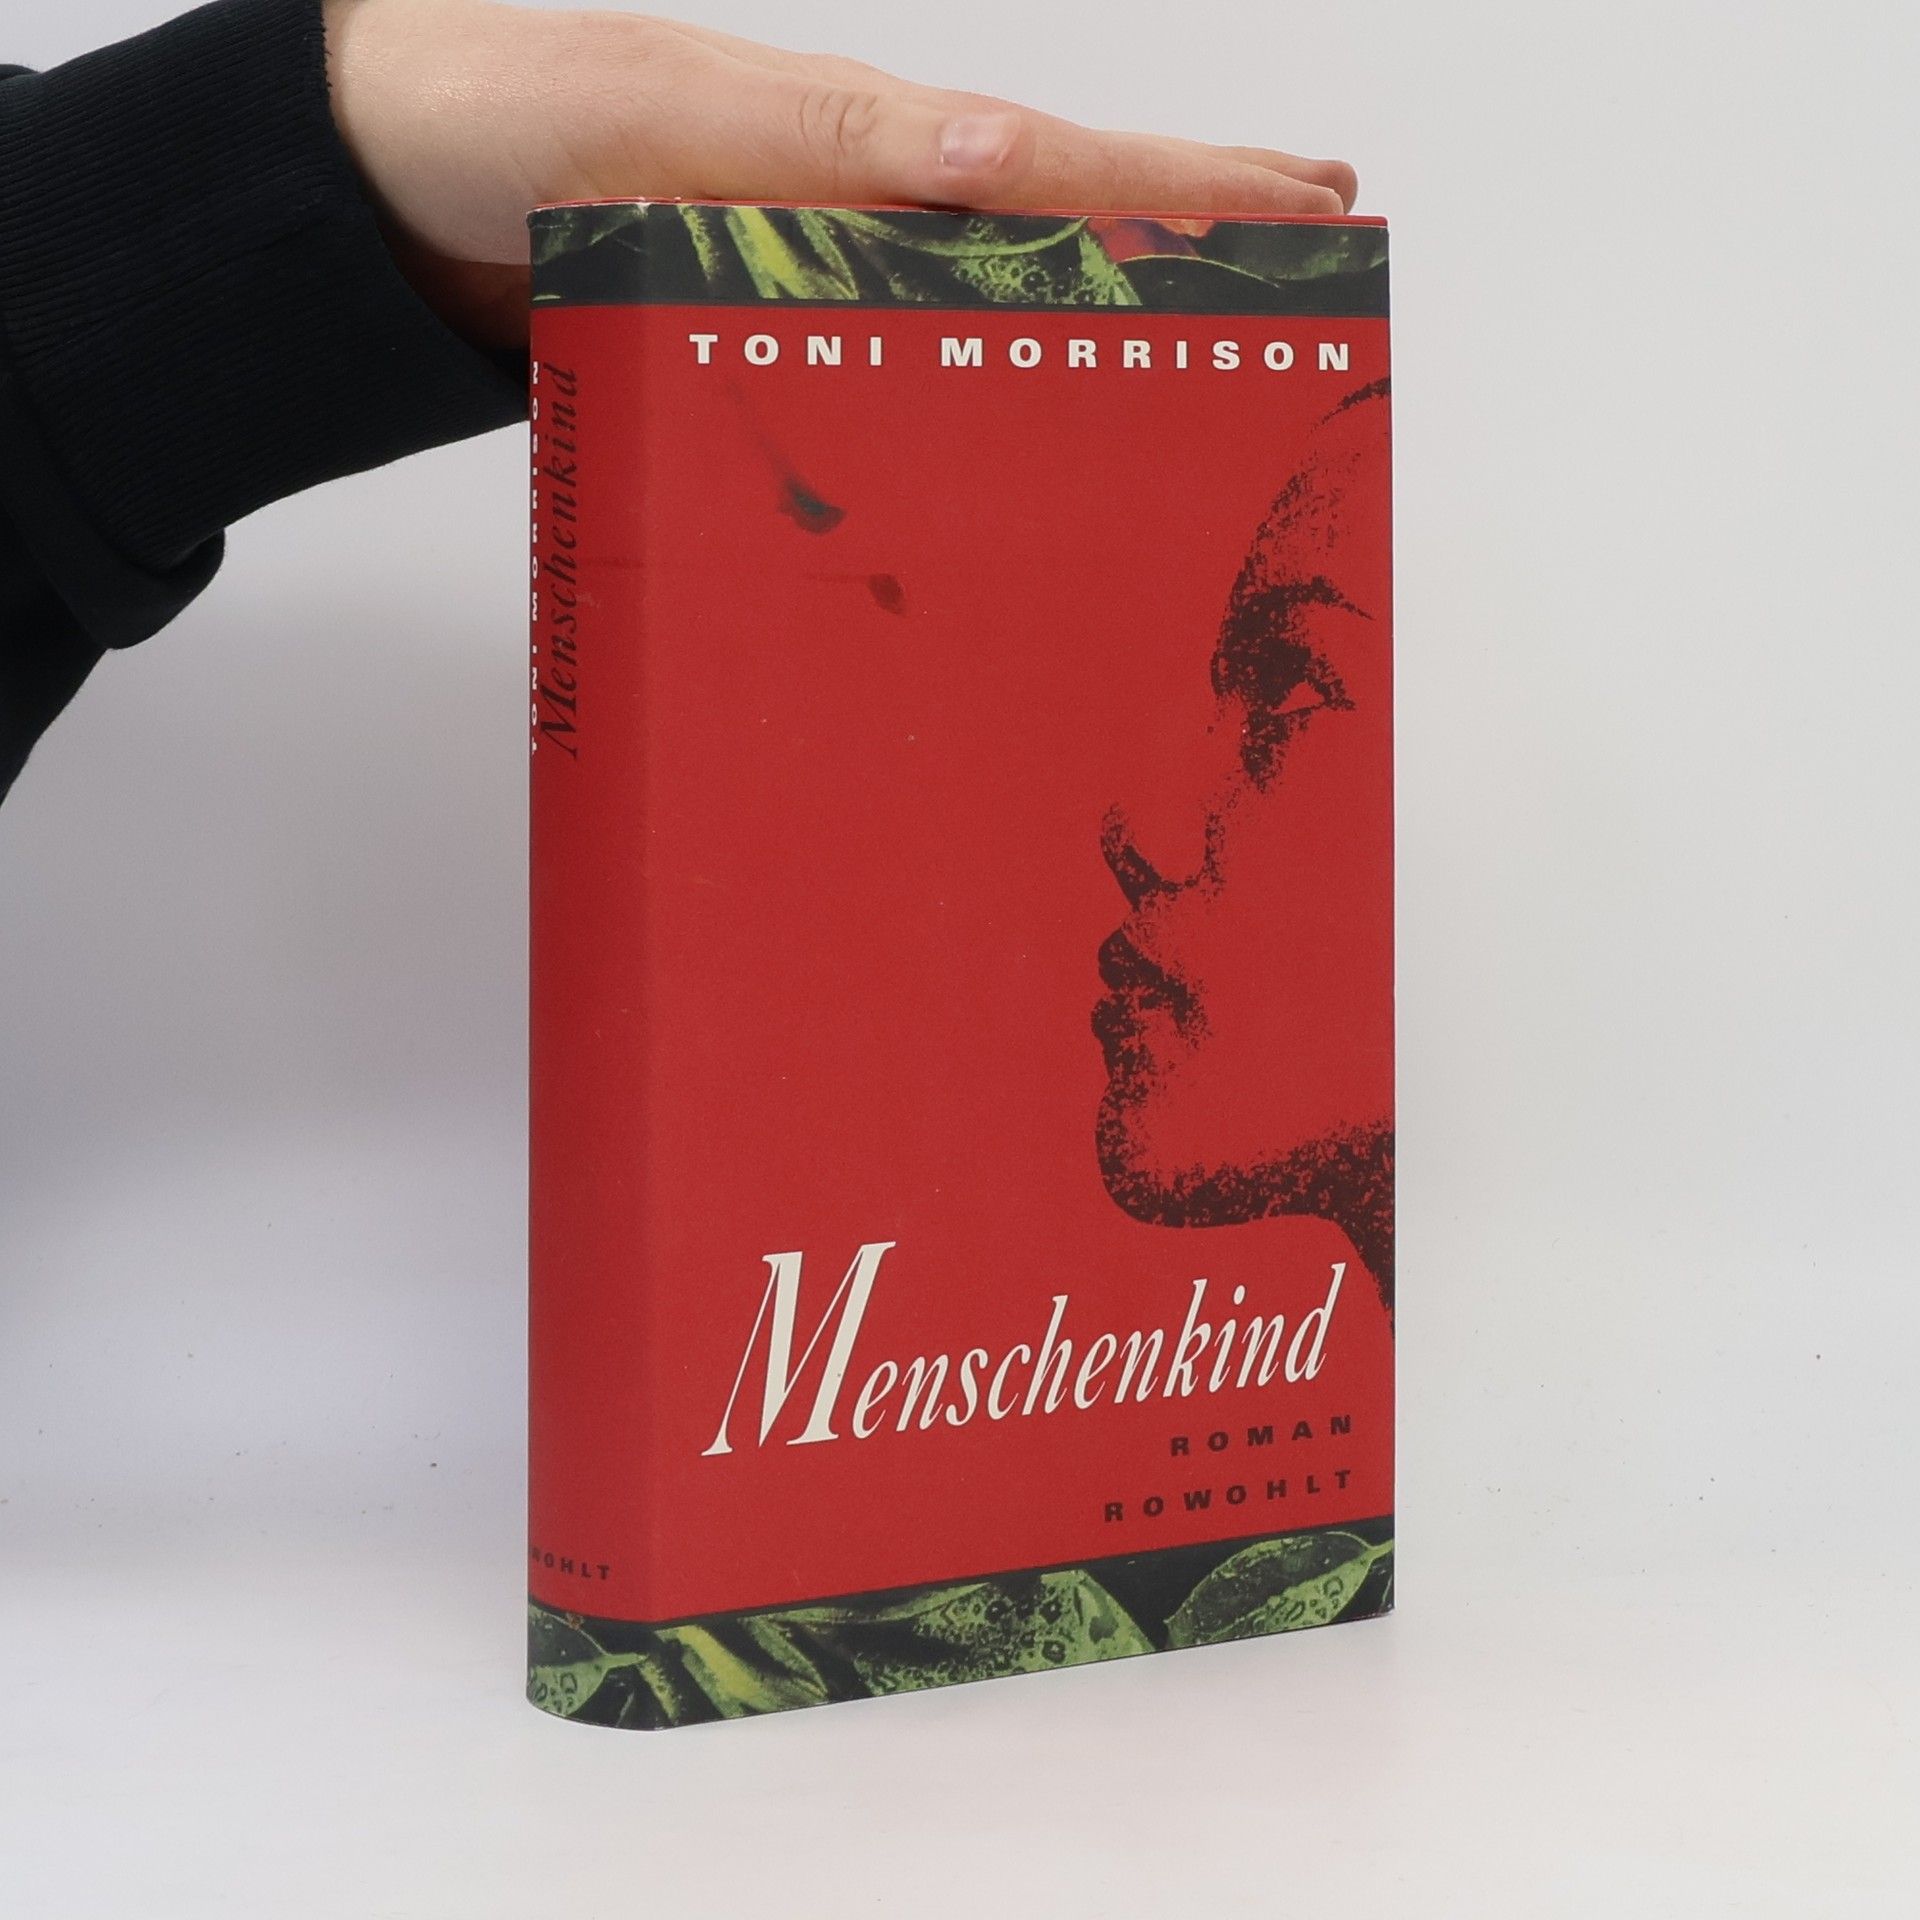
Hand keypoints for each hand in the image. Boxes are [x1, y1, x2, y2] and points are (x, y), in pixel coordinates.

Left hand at [321, 1, 1357, 349]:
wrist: (381, 192)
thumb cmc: (503, 119)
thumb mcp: (665, 111)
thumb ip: (820, 139)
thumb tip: (998, 153)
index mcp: (855, 141)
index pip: (1057, 165)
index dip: (1187, 185)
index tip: (1310, 205)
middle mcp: (856, 210)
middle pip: (1055, 225)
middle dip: (1191, 233)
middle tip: (1320, 250)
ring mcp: (815, 277)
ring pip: (989, 303)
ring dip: (1104, 318)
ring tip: (1213, 339)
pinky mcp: (762, 342)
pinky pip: (894, 375)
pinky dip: (976, 393)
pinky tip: (1019, 428)